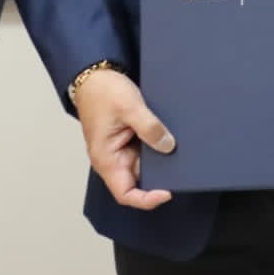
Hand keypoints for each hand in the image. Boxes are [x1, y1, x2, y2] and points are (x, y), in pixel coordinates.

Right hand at [75, 69, 174, 210]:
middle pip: (140, 180)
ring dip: (160, 158)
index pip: (125, 194)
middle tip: (179, 164)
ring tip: (176, 146)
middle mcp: (113, 159)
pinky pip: (147, 149)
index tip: (167, 192)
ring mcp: (122, 150)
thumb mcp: (129, 107)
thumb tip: (168, 145)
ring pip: (146, 164)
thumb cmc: (101, 92)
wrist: (94, 75)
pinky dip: (158, 145)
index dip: (147, 199)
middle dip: (159, 175)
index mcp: (106, 159)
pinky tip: (169, 137)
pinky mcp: (129, 140)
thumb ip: (149, 128)